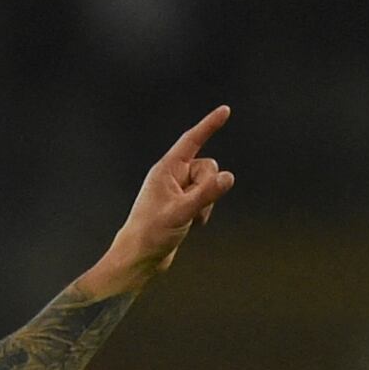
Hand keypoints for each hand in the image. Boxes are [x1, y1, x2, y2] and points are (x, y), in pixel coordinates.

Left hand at [78, 105, 235, 299]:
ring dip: (206, 202)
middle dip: (208, 186)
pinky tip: (192, 225)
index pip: (191, 140)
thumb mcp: (182, 212)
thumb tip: (229, 177)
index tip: (225, 111)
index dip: (209, 125)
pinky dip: (204, 211)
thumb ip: (206, 194)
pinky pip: (205, 199)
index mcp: (166, 170)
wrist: (139, 258)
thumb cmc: (152, 234)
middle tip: (194, 207)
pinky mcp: (182, 205)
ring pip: (208, 185)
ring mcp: (178, 191)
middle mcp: (172, 176)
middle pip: (207, 167)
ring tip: (190, 220)